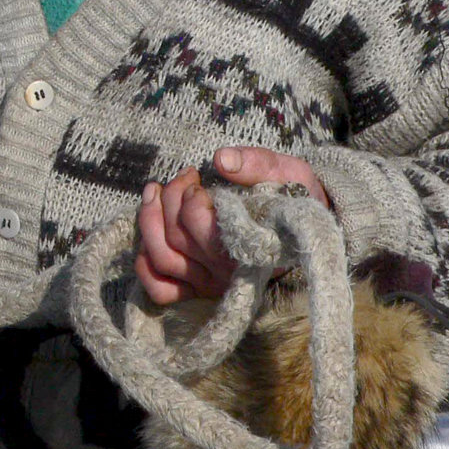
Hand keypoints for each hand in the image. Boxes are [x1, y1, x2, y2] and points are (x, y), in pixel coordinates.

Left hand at [136, 145, 330, 304]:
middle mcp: (228, 273)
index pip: (204, 229)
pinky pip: (161, 289)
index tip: (197, 177)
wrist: (304, 231)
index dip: (190, 198)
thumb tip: (222, 159)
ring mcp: (210, 284)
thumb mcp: (290, 174)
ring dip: (149, 220)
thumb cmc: (295, 200)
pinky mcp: (198, 289)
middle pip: (176, 239)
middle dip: (169, 198)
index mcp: (252, 248)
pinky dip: (145, 264)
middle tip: (182, 177)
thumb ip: (259, 164)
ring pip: (162, 258)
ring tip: (154, 190)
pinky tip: (149, 232)